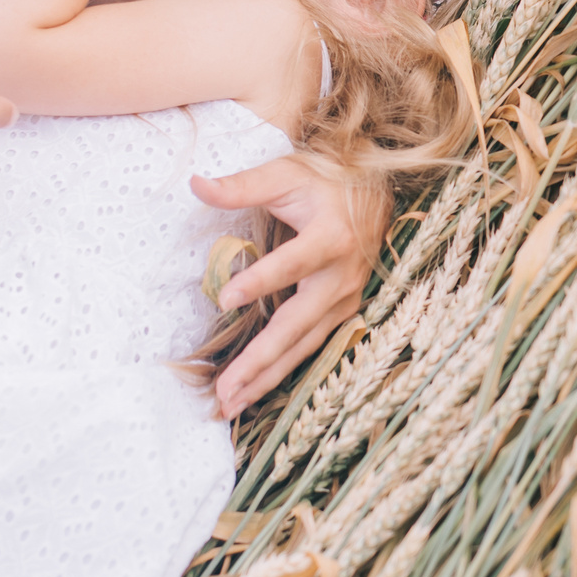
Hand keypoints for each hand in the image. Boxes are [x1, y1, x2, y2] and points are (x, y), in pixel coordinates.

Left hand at [193, 157, 386, 415]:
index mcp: (331, 237)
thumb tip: (196, 184)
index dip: (259, 281)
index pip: (291, 264)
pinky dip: (283, 370)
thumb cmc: (328, 181)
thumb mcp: (286, 174)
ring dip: (267, 376)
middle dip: (259, 360)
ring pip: (303, 345)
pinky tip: (256, 389)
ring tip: (231, 402)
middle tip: (224, 389)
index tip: (225, 300)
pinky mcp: (344, 312)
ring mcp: (346, 299)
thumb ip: (242, 185)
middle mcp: (342, 276)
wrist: (379, 193)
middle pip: (297, 325)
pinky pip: (311, 346)